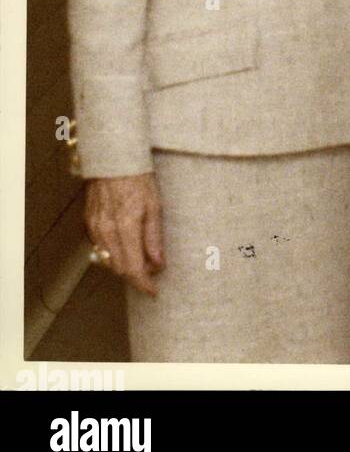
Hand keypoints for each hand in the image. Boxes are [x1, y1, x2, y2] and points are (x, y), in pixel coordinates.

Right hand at [84, 173, 163, 295]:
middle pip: (119, 268)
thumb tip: (158, 264)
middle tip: (152, 272)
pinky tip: (126, 245)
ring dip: (124, 265)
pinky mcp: (89, 223)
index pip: (133, 269)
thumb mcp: (155, 206)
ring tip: (142, 259)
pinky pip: (100, 248)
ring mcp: (95, 228)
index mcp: (125, 228)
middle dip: (136, 276)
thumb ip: (154, 237)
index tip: (154, 291)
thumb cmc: (138, 178)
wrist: (113, 159)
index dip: (144, 284)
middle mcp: (106, 232)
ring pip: (108, 260)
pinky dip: (114, 253)